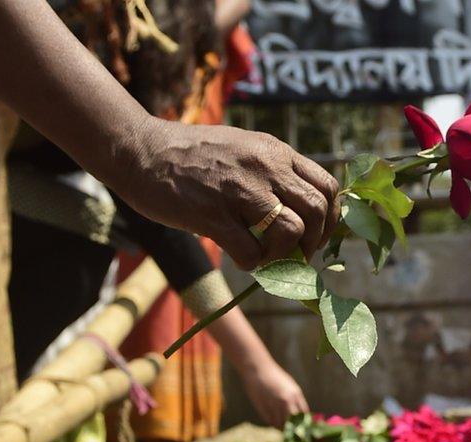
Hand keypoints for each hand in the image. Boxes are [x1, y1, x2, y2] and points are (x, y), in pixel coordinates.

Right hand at [111, 118, 339, 269]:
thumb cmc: (190, 154)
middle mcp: (265, 167)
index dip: (332, 218)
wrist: (138, 149)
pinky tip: (241, 259)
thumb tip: (302, 211)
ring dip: (286, 255)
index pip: (328, 186)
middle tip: (298, 255)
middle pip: (318, 211)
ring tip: (268, 258)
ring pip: (292, 232)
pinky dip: (253, 265)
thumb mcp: (244, 148)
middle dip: (315, 242)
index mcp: (275, 151)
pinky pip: (252, 253)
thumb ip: (274, 172)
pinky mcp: (212, 214)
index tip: (319, 234)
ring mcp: (239, 190)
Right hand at [239, 361, 309, 427]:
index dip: (303, 424)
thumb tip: (300, 416)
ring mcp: (275, 404)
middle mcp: (287, 400)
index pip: (304, 415)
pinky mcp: (263, 406)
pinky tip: (272, 420)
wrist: (258, 368)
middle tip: (290, 432)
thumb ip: (294, 400)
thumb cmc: (274, 377)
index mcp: (296, 394)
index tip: (301, 429)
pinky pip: (270, 421)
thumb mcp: (289, 387)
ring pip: (281, 424)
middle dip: (292, 429)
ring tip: (280, 426)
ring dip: (281, 428)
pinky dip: (272, 423)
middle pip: (294, 422)